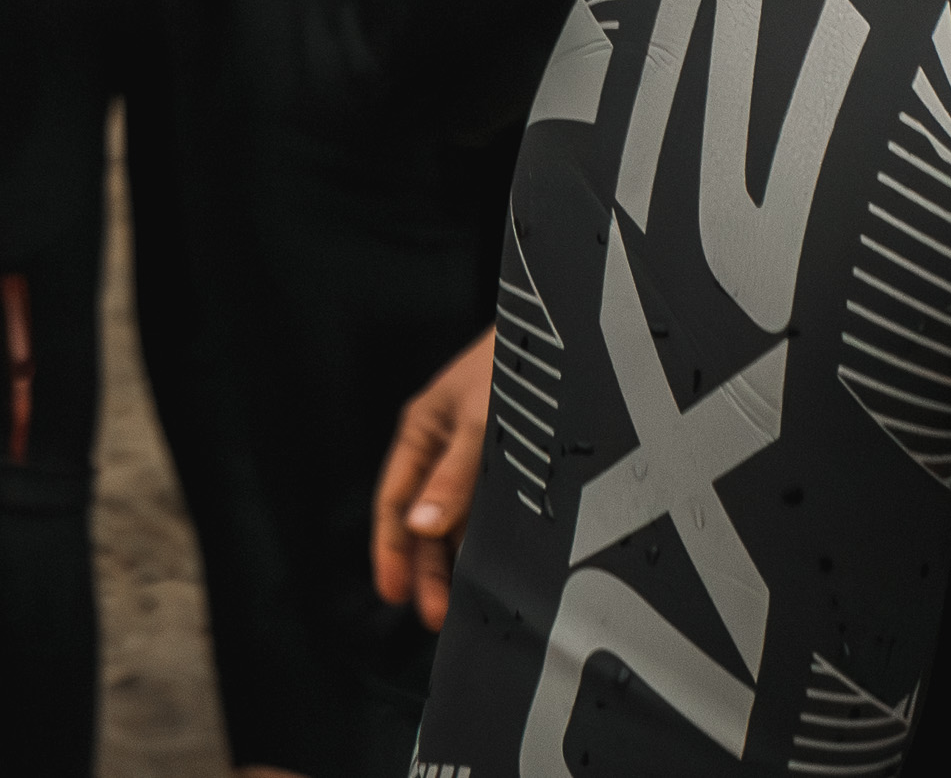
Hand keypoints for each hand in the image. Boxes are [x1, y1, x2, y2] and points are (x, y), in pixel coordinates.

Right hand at [373, 330, 495, 626]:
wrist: (559, 333)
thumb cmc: (510, 364)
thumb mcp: (477, 423)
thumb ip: (452, 478)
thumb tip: (422, 528)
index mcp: (421, 431)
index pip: (394, 501)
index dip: (391, 549)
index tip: (393, 592)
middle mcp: (444, 447)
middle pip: (426, 519)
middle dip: (426, 569)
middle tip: (433, 616)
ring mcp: (477, 456)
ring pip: (458, 518)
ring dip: (457, 559)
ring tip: (463, 604)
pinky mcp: (511, 461)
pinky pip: (490, 509)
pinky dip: (486, 539)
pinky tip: (496, 566)